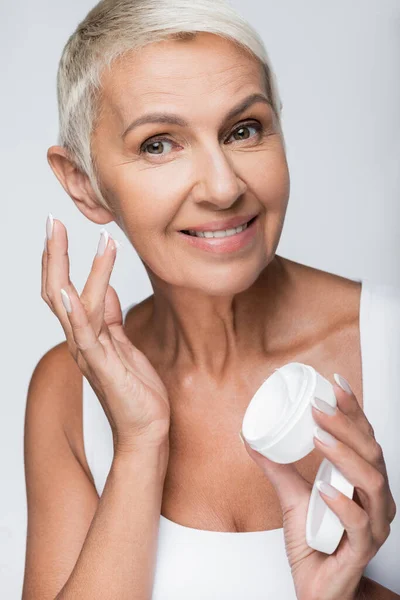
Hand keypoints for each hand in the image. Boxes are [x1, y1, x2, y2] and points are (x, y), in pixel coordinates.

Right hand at [41, 215, 170, 452]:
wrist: (147, 429)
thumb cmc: (136, 390)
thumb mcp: (123, 344)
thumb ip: (109, 317)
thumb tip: (103, 288)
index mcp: (86, 334)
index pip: (64, 290)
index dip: (60, 259)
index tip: (61, 228)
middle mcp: (80, 342)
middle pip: (56, 291)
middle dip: (54, 256)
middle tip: (52, 222)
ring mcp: (89, 354)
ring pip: (70, 306)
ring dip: (70, 270)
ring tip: (72, 238)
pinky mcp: (104, 367)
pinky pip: (86, 335)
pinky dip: (75, 312)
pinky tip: (70, 289)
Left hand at [241, 376, 396, 599]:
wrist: (317, 588)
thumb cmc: (314, 541)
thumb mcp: (291, 497)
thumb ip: (276, 467)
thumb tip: (253, 438)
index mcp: (362, 480)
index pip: (363, 436)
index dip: (353, 409)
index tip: (335, 383)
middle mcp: (375, 498)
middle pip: (371, 452)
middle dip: (347, 424)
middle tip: (318, 405)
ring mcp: (373, 523)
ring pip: (372, 482)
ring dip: (345, 455)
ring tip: (319, 437)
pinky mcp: (363, 549)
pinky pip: (360, 523)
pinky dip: (343, 504)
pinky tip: (323, 490)